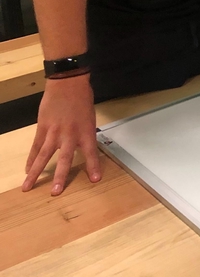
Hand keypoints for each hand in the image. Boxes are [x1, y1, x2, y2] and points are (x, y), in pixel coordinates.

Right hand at [23, 75, 100, 195]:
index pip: (91, 153)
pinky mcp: (42, 128)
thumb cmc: (82, 99)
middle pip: (65, 159)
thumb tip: (79, 148)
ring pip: (44, 156)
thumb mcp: (89, 118)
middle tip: (55, 192)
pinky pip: (36, 146)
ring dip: (35, 172)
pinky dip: (31, 159)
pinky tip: (26, 169)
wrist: (67, 84)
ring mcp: (54, 132)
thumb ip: (84, 134)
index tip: (95, 180)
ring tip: (28, 187)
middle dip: (60, 177)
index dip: (93, 166)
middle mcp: (70, 134)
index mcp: (86, 131)